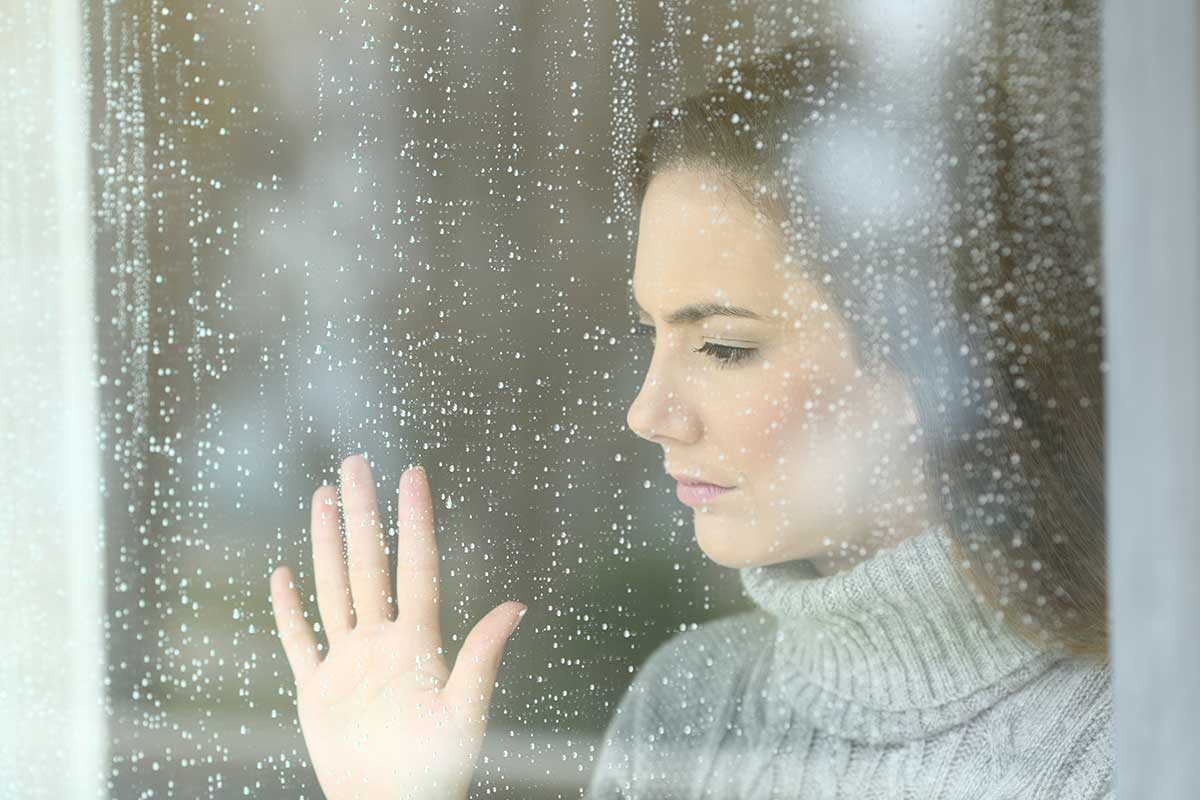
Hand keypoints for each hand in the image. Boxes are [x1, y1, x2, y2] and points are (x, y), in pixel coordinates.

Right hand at [269, 455, 526, 799]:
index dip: (414, 519)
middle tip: (355, 464)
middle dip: (361, 514)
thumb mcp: (465, 714)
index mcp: (418, 642)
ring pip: (334, 589)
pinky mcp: (317, 690)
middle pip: (368, 563)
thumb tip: (518, 606)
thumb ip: (482, 658)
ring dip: (325, 544)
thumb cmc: (435, 770)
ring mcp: (348, 662)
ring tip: (322, 497)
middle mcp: (382, 641)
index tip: (411, 474)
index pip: (415, 565)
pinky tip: (282, 575)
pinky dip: (288, 611)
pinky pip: (299, 641)